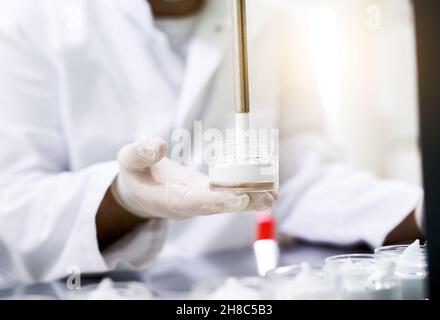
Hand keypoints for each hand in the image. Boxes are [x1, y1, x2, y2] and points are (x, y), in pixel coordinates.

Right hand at [111, 138, 275, 219]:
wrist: (138, 192)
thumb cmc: (133, 175)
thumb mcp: (127, 161)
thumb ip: (140, 154)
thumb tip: (159, 145)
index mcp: (169, 199)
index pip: (195, 202)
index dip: (218, 201)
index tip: (240, 198)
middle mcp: (188, 204)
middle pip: (218, 205)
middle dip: (243, 202)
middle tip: (268, 197)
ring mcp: (198, 200)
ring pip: (226, 201)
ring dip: (250, 199)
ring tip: (274, 194)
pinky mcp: (205, 192)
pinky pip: (226, 193)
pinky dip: (245, 191)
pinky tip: (266, 188)